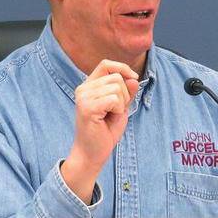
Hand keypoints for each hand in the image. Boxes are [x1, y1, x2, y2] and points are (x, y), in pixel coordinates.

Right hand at [61, 60, 139, 203]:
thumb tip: (133, 79)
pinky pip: (114, 99)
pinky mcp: (87, 108)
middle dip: (125, 94)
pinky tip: (109, 119)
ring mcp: (83, 97)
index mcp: (88, 86)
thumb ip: (126, 93)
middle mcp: (83, 89)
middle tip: (116, 111)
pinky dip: (118, 109)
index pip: (106, 64)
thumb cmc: (104, 132)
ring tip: (111, 115)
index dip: (122, 68)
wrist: (91, 154)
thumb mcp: (120, 108)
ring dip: (122, 103)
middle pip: (116, 77)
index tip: (133, 78)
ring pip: (117, 87)